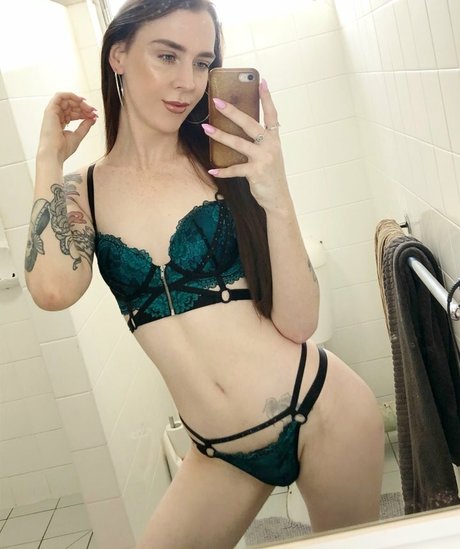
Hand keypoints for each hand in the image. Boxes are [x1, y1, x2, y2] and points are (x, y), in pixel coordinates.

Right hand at [37, 92, 97, 163]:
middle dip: (84, 107)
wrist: (54, 154)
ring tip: (89, 108)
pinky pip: (59, 96)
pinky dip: (71, 95)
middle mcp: (55, 116)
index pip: (73, 113)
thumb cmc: (63, 149)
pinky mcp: (50, 110)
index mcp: (60, 123)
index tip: (94, 115)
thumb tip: (93, 118)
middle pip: (71, 105)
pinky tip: (81, 100)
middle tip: (94, 111)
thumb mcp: (78, 135)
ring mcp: (52, 113)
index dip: (85, 112)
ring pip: (67, 100)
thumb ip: (85, 126)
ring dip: (80, 102)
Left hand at [202, 79, 288, 210]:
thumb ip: (260, 142)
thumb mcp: (269, 155)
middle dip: (232, 112)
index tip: (262, 81)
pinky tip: (213, 169)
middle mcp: (270, 145)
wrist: (278, 198)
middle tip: (217, 102)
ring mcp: (264, 158)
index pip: (272, 114)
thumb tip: (240, 130)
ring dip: (220, 136)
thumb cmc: (270, 175)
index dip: (267, 98)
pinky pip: (235, 169)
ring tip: (206, 129)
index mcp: (273, 139)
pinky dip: (223, 170)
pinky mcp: (256, 172)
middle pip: (250, 124)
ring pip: (239, 143)